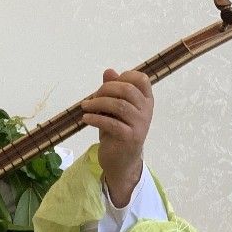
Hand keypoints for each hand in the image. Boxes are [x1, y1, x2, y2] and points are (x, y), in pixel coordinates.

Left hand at [81, 69, 153, 206]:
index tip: (107, 85)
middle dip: (106, 89)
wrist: (120, 161)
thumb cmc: (116, 131)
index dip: (123, 77)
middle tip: (92, 97)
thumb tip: (108, 71)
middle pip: (127, 89)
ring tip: (85, 107)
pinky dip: (95, 119)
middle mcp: (146, 111)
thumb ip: (113, 90)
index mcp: (146, 100)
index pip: (141, 79)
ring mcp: (140, 125)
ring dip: (97, 103)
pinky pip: (112, 123)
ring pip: (119, 105)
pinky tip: (86, 119)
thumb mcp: (113, 109)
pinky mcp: (130, 138)